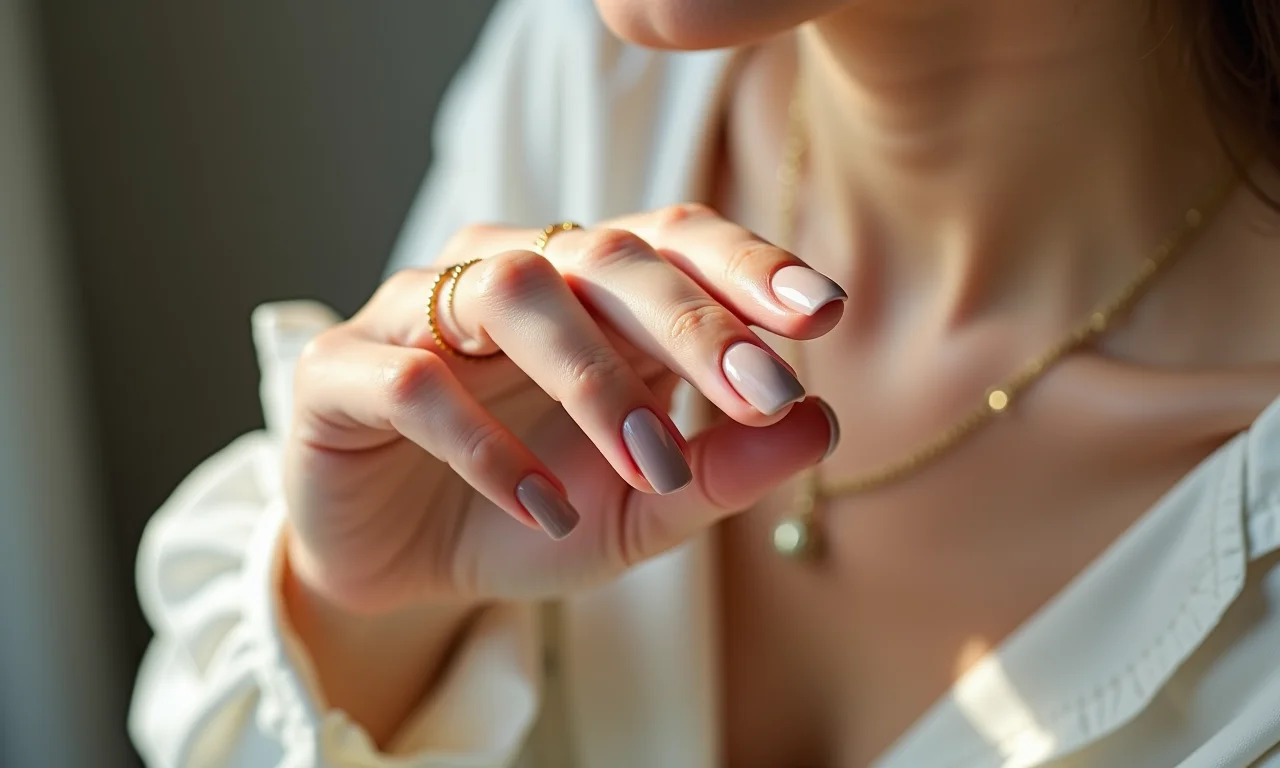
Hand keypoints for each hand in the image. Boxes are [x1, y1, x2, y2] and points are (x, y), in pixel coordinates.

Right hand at [285, 204, 844, 614]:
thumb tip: (821, 424)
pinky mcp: (341, 372)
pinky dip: (485, 445)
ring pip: (511, 290)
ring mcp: (418, 315)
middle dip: (695, 322)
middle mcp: (505, 275)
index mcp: (586, 293)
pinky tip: (540, 508)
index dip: (746, 266)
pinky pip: (415, 382)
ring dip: (594, 379)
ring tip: (653, 468)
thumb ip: (720, 472)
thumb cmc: (525, 516)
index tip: (824, 314)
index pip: (672, 241)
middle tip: (764, 392)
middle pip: (604, 255)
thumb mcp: (638, 512)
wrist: (396, 568)